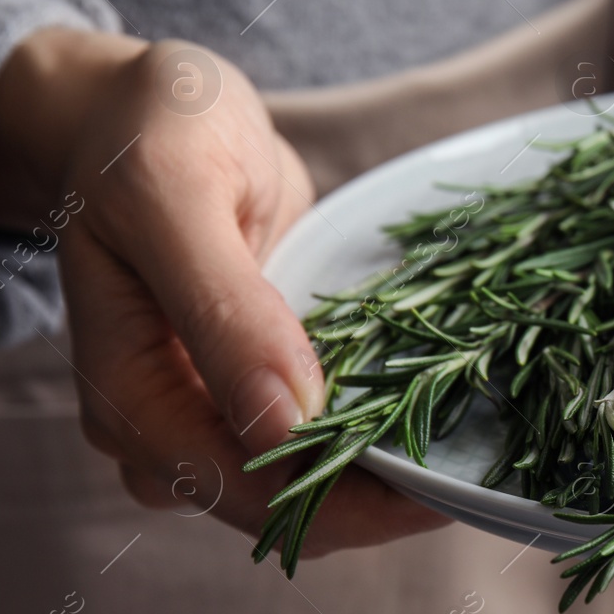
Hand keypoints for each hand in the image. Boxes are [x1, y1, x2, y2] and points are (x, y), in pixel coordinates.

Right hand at [0, 28, 448, 553]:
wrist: (140, 106)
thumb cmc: (145, 133)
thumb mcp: (174, 197)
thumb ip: (223, 310)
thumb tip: (285, 423)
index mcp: (132, 399)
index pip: (250, 495)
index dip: (350, 505)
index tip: (444, 483)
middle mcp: (170, 422)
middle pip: (286, 507)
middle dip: (382, 498)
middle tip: (481, 467)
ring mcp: (217, 403)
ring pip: (311, 476)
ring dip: (387, 468)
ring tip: (475, 439)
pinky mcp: (261, 373)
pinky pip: (326, 423)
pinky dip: (381, 420)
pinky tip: (445, 401)